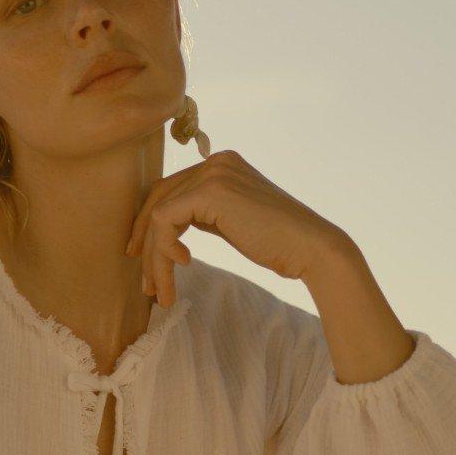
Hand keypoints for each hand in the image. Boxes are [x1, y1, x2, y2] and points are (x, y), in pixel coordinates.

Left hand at [125, 149, 348, 306]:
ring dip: (155, 258)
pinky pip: (165, 220)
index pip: (170, 191)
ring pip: (159, 214)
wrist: (310, 248)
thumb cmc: (276, 244)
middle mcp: (215, 162)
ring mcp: (213, 173)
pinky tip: (184, 264)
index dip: (150, 227)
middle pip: (159, 199)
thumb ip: (203, 214)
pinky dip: (164, 248)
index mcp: (221, 165)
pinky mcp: (211, 191)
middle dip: (146, 245)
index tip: (145, 262)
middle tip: (145, 284)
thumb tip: (166, 228)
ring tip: (162, 292)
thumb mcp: (231, 222)